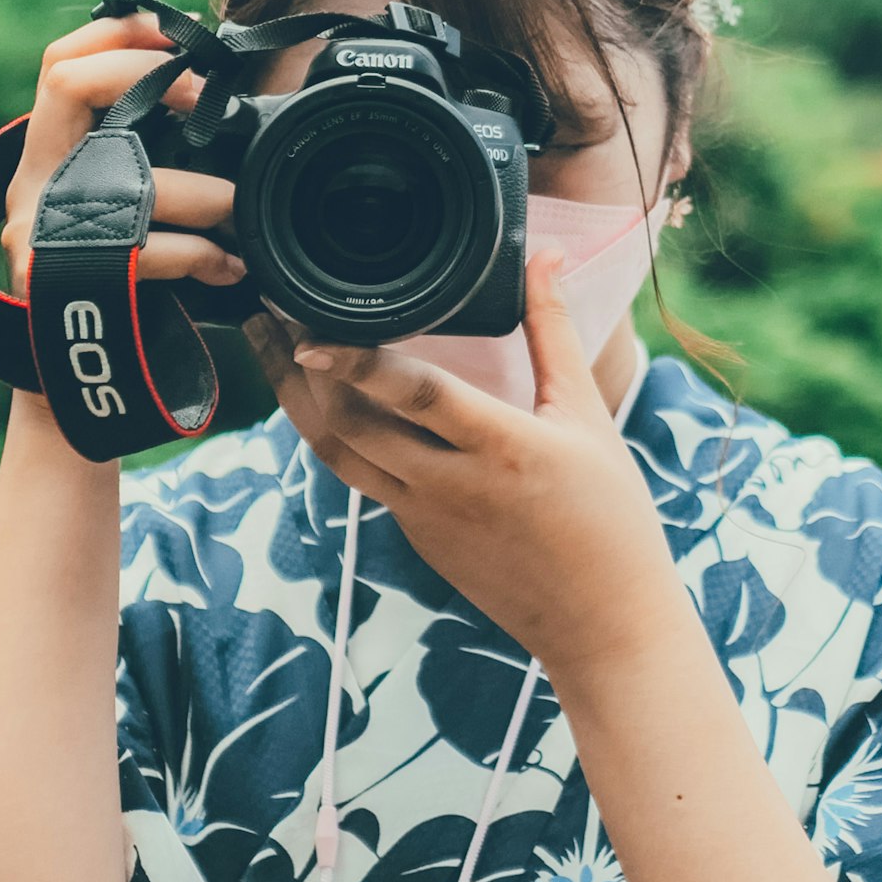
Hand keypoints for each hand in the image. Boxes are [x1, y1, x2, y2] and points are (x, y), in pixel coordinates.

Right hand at [0, 10, 245, 312]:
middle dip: (143, 72)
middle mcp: (30, 184)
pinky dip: (200, 254)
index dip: (114, 34)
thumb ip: (134, 157)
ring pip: (128, 178)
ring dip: (204, 192)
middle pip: (66, 83)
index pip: (59, 65)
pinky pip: (146, 249)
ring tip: (241, 209)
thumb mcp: (105, 206)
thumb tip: (212, 100)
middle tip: (205, 95)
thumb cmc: (108, 281)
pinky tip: (230, 268)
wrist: (70, 379)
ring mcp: (40, 230)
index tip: (175, 30)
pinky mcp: (63, 277)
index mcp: (43, 155)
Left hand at [260, 253, 675, 687]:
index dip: (356, 361)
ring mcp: (426, 519)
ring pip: (342, 457)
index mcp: (501, 448)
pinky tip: (328, 405)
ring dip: (300, 406)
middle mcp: (451, 486)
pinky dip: (340, 439)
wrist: (602, 625)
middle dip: (301, 372)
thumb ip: (553, 332)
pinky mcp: (417, 540)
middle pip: (353, 426)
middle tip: (272, 316)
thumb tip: (545, 256)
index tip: (308, 331)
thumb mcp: (587, 416)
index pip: (414, 395)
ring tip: (272, 355)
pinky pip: (366, 480)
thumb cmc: (610, 518)